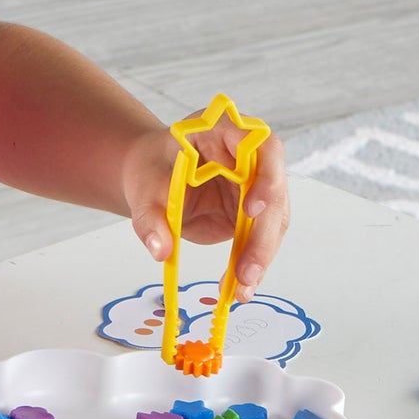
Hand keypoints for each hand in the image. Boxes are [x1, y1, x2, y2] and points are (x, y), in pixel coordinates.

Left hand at [122, 115, 289, 301]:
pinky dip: (252, 262)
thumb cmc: (151, 171)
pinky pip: (261, 237)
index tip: (251, 208)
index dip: (265, 176)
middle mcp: (250, 155)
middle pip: (274, 191)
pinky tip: (240, 286)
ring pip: (273, 220)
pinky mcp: (254, 211)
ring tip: (241, 288)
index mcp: (224, 130)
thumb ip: (151, 218)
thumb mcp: (143, 190)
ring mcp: (257, 183)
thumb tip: (160, 250)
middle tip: (246, 272)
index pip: (261, 145)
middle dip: (262, 235)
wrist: (152, 178)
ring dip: (261, 256)